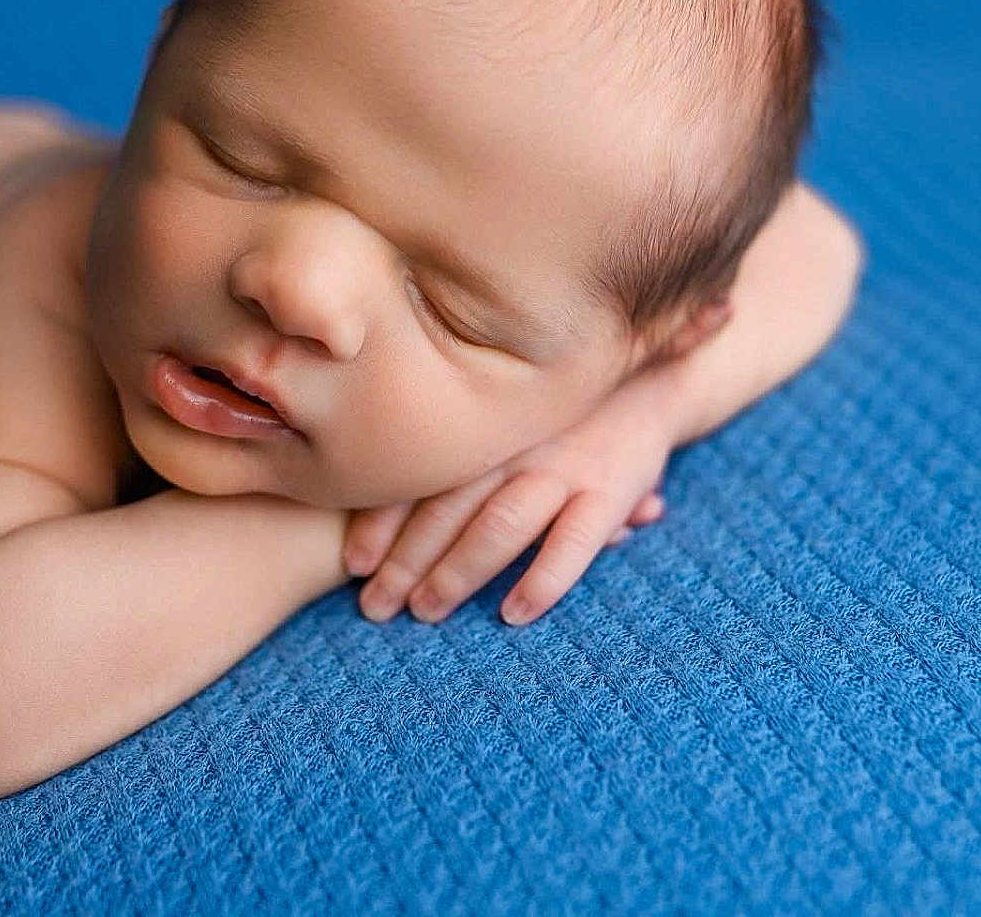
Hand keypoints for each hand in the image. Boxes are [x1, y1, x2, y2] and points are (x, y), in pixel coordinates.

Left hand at [343, 399, 672, 626]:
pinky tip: (512, 613)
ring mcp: (561, 467)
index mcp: (479, 429)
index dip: (380, 522)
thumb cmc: (551, 419)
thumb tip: (387, 509)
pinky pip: (573, 542)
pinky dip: (542, 579)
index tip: (353, 566)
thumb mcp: (502, 426)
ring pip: (500, 524)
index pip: (419, 478)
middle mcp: (512, 446)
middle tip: (374, 608)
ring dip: (457, 571)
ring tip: (426, 611)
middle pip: (447, 507)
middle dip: (405, 561)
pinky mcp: (608, 492)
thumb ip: (456, 461)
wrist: (644, 384)